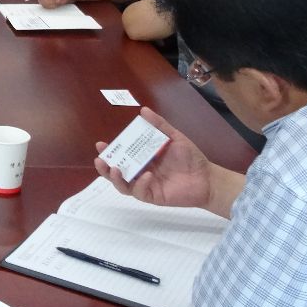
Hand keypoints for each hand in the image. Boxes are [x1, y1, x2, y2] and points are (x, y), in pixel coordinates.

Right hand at [93, 108, 213, 208]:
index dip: (109, 151)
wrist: (206, 177)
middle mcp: (140, 172)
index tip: (101, 144)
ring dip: (115, 178)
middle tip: (100, 159)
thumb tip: (144, 110)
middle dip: (105, 167)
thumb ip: (159, 125)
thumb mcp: (174, 137)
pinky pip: (140, 192)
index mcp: (143, 158)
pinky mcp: (153, 196)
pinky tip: (146, 175)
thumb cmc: (190, 157)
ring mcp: (146, 185)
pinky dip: (140, 184)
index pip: (121, 155)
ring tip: (115, 169)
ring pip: (123, 185)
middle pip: (116, 172)